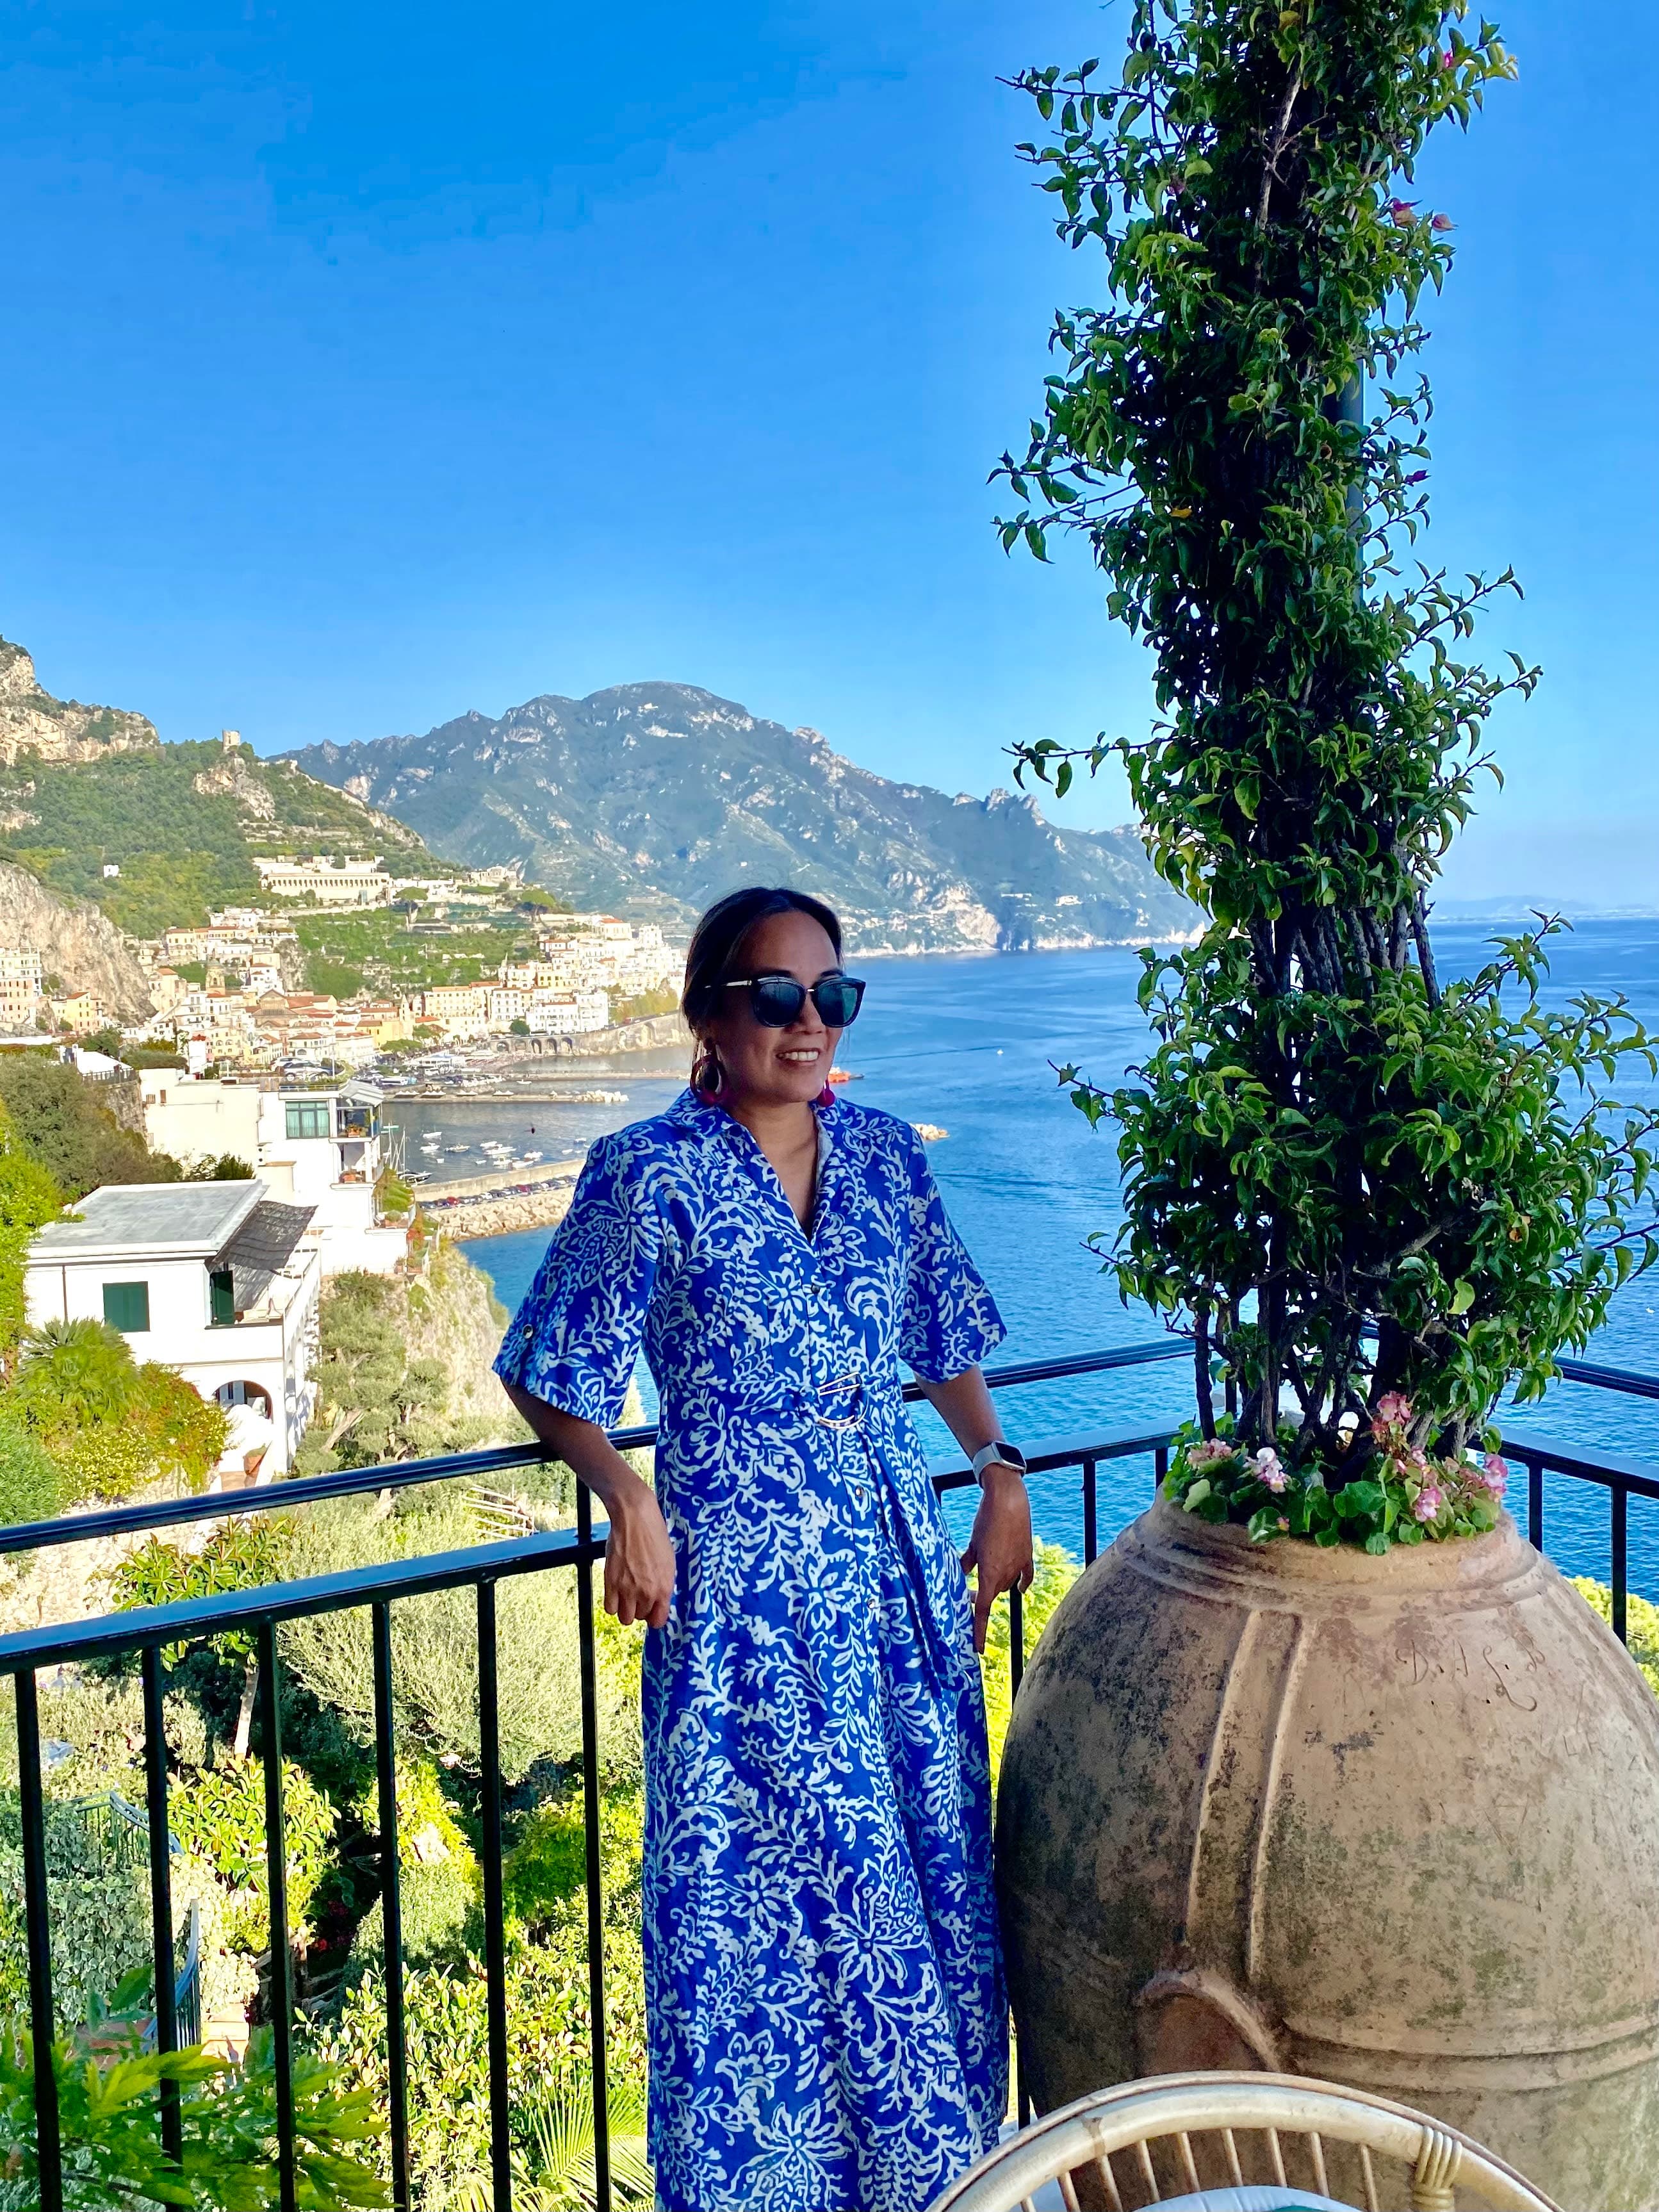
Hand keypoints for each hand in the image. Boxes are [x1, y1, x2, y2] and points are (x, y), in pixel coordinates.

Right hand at [602, 1473, 676, 1629]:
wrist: (635, 1519)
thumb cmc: (655, 1536)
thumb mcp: (668, 1562)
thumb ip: (663, 1585)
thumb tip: (658, 1600)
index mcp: (665, 1588)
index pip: (658, 1620)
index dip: (654, 1616)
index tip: (651, 1610)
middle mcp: (647, 1593)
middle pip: (641, 1618)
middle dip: (639, 1608)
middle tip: (637, 1593)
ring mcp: (628, 1590)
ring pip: (625, 1618)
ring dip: (625, 1609)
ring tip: (626, 1595)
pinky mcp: (611, 1583)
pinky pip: (609, 1609)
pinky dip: (612, 1603)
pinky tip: (616, 1591)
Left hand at [960, 1463, 1034, 1654]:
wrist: (1009, 1500)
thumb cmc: (986, 1521)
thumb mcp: (971, 1544)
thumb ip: (966, 1564)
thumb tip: (961, 1576)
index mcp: (990, 1574)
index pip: (983, 1610)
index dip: (979, 1630)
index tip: (978, 1648)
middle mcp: (1006, 1575)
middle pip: (992, 1594)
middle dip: (981, 1595)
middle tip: (969, 1591)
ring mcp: (1019, 1566)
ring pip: (1006, 1584)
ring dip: (996, 1583)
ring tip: (984, 1571)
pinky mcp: (1027, 1555)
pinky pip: (1025, 1576)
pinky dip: (1021, 1582)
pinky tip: (1020, 1588)